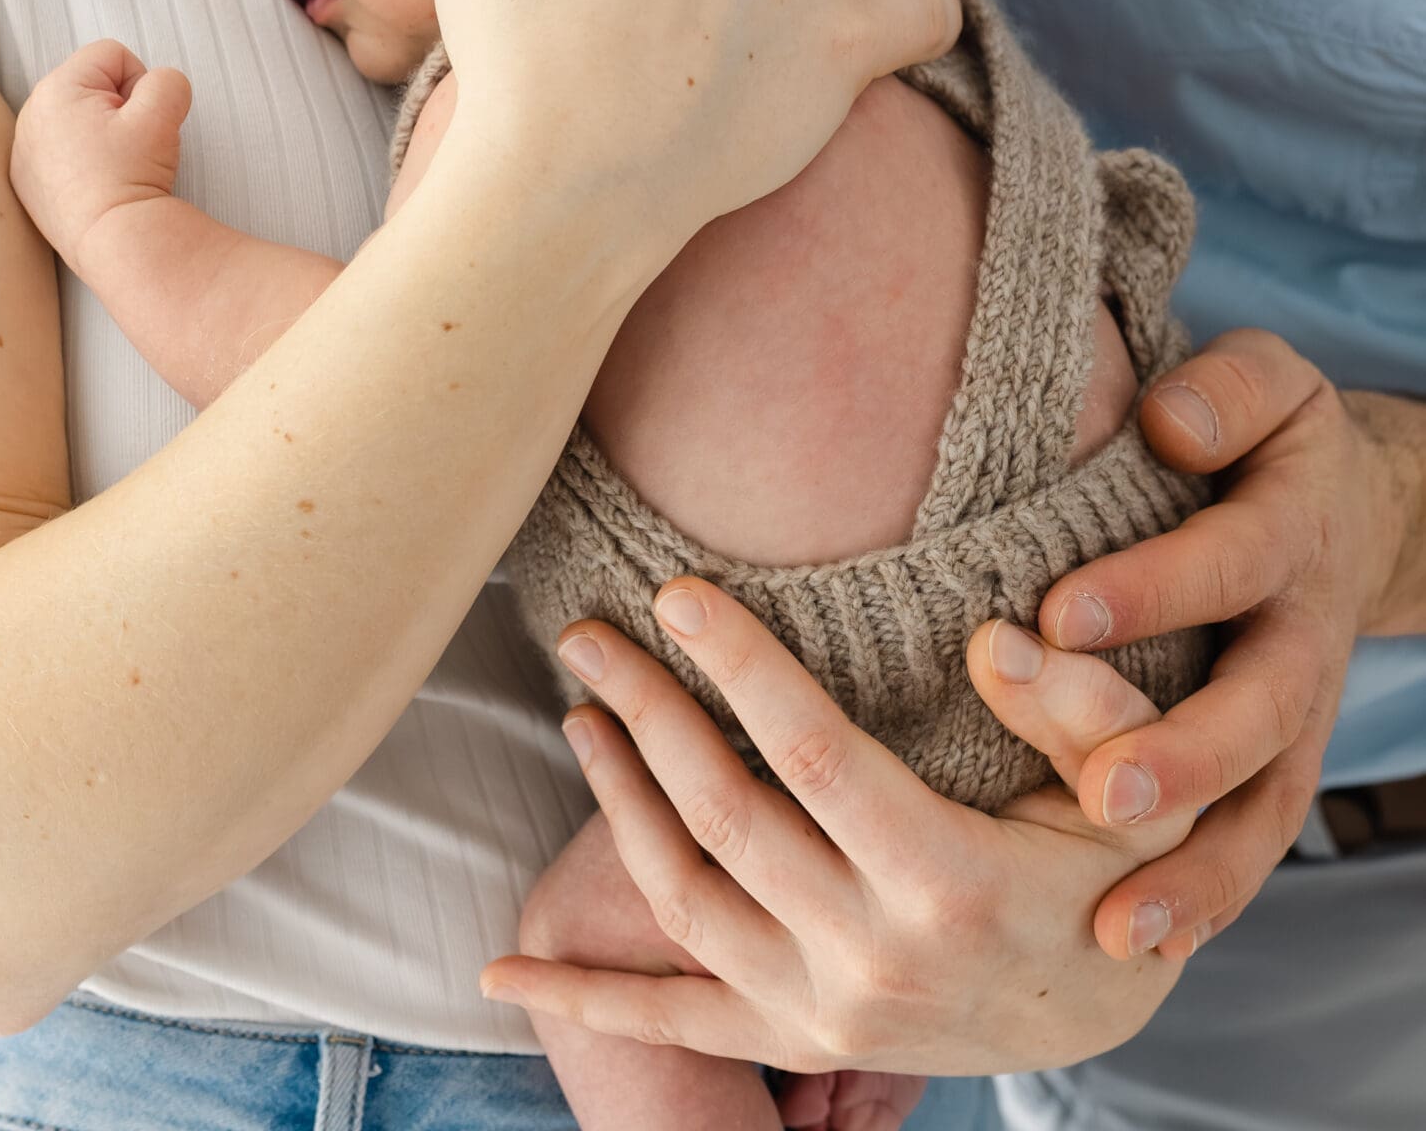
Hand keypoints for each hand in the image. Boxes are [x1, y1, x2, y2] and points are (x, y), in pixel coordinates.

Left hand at [9, 38, 191, 273]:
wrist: (112, 241)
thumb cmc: (133, 174)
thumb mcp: (164, 112)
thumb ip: (168, 80)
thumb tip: (159, 87)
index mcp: (56, 88)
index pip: (113, 55)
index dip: (140, 84)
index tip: (140, 124)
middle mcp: (30, 114)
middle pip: (92, 85)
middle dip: (118, 108)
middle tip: (128, 147)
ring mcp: (24, 150)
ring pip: (77, 118)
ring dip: (100, 133)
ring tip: (112, 168)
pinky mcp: (26, 182)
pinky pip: (60, 151)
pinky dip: (79, 160)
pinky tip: (93, 185)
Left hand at [479, 580, 1193, 1076]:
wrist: (1104, 1011)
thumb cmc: (1115, 865)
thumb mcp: (1134, 786)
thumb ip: (1074, 705)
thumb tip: (987, 634)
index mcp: (947, 877)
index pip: (810, 752)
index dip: (736, 665)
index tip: (673, 592)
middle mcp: (873, 955)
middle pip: (723, 814)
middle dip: (645, 711)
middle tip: (586, 631)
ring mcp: (827, 1013)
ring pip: (683, 899)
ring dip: (616, 802)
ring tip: (578, 713)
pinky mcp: (797, 1043)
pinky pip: (673, 1024)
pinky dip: (584, 998)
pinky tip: (501, 972)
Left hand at [1012, 328, 1409, 960]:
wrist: (1351, 503)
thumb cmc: (1264, 432)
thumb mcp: (1265, 380)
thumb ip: (1224, 394)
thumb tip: (1169, 425)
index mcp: (1286, 532)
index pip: (1222, 564)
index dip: (1150, 591)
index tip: (1059, 616)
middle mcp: (1298, 636)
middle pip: (1254, 709)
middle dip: (1181, 755)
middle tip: (1102, 793)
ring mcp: (1295, 713)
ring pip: (1259, 803)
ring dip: (1193, 867)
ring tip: (1115, 924)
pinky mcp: (1276, 763)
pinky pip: (1251, 841)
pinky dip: (1204, 898)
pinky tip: (1137, 945)